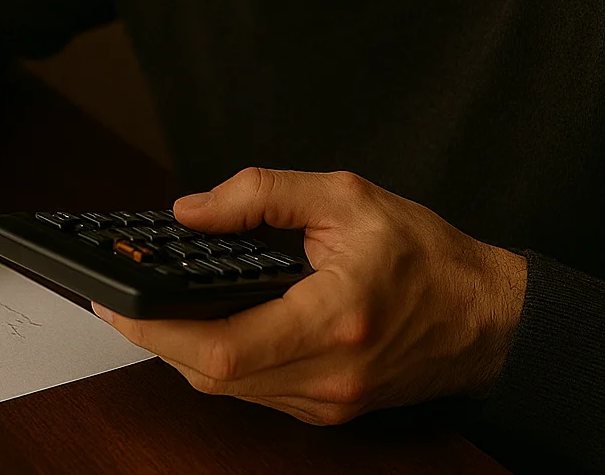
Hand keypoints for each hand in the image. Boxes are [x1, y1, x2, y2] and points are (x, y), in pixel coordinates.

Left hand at [92, 168, 527, 424]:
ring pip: (225, 390)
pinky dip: (217, 361)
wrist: (492, 319)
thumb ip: (261, 194)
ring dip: (179, 350)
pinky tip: (199, 326)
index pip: (219, 345)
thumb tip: (192, 210)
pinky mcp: (327, 410)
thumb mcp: (347, 198)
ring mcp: (327, 402)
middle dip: (151, 337)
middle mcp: (327, 376)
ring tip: (146, 306)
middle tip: (114, 297)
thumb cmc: (429, 258)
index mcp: (333, 320)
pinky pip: (252, 392)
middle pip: (210, 376)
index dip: (153, 328)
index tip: (112, 300)